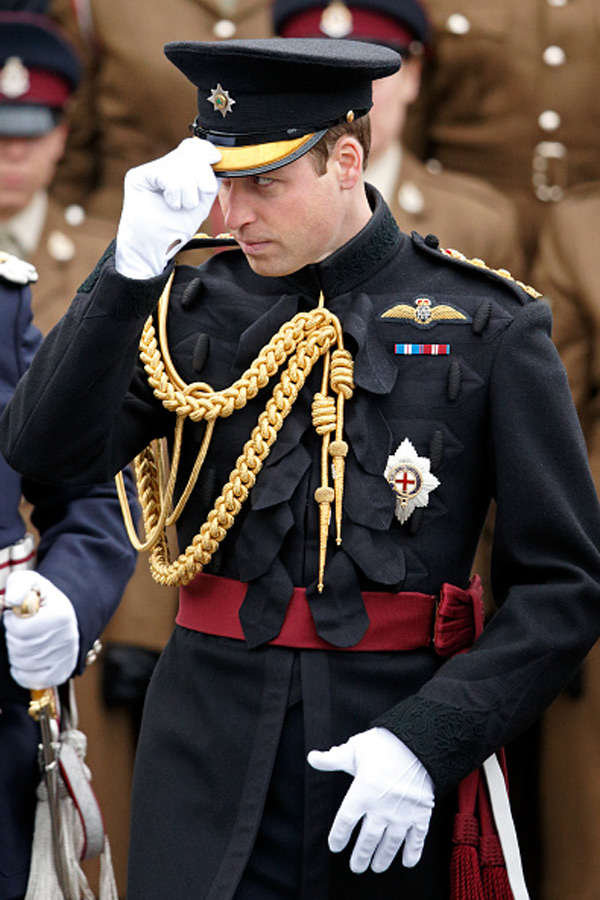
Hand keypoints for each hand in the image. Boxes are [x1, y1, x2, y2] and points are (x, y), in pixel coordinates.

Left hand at [3, 571, 78, 688]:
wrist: (64, 613)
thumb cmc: (41, 597)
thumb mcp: (30, 582)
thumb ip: (18, 586)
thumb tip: (13, 601)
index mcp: (60, 616)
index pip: (20, 629)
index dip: (11, 621)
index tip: (18, 614)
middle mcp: (67, 639)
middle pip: (19, 648)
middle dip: (12, 637)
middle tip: (21, 627)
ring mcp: (65, 658)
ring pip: (21, 664)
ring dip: (15, 652)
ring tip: (25, 639)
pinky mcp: (61, 672)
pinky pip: (29, 679)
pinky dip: (20, 672)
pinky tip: (23, 658)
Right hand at [115, 137, 221, 278]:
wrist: (154, 248)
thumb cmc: (175, 229)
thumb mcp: (201, 203)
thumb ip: (208, 181)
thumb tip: (214, 159)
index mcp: (178, 171)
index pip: (193, 147)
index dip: (206, 150)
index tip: (215, 160)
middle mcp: (162, 166)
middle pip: (189, 151)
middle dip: (202, 174)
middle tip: (198, 196)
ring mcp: (149, 170)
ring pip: (180, 164)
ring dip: (189, 191)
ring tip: (182, 206)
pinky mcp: (138, 177)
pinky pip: (166, 174)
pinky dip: (175, 192)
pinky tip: (171, 203)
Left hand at [308, 727, 433, 873]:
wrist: (419, 741)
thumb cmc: (385, 743)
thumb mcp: (355, 748)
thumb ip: (333, 758)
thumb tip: (313, 758)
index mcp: (362, 793)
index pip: (345, 822)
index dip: (338, 837)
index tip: (335, 846)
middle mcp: (381, 808)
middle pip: (367, 840)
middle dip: (360, 856)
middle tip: (356, 866)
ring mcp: (403, 813)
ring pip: (390, 844)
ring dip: (382, 858)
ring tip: (377, 867)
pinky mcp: (422, 813)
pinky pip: (417, 839)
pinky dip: (412, 852)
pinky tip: (408, 861)